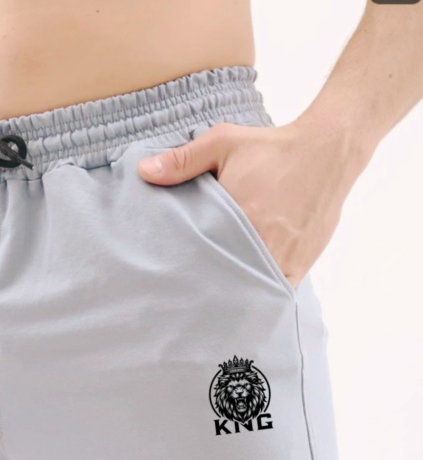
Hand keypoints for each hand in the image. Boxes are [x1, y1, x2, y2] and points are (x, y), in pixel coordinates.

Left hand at [137, 119, 362, 288]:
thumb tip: (143, 172)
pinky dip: (261, 296)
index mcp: (237, 217)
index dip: (188, 271)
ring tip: (213, 305)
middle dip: (208, 289)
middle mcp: (261, 243)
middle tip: (188, 300)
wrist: (327, 151)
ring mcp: (283, 258)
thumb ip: (182, 160)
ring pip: (250, 290)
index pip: (202, 257)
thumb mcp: (222, 143)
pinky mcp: (300, 264)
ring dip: (234, 296)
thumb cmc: (272, 148)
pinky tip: (245, 301)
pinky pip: (275, 292)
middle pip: (226, 280)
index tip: (173, 280)